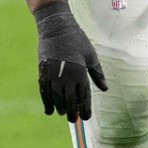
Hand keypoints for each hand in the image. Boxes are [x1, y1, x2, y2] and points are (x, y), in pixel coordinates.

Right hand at [34, 0, 106, 121]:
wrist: (56, 28)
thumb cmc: (77, 40)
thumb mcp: (91, 56)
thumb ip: (97, 74)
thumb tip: (105, 89)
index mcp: (80, 73)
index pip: (84, 97)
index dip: (85, 109)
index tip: (86, 118)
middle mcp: (66, 77)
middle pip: (70, 101)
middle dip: (73, 112)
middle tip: (75, 120)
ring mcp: (53, 76)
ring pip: (57, 99)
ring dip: (61, 108)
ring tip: (65, 114)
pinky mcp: (42, 74)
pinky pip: (44, 93)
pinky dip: (47, 103)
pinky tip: (50, 111)